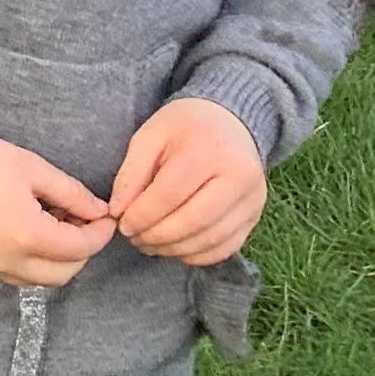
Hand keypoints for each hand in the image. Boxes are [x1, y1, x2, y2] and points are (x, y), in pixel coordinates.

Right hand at [0, 128, 116, 289]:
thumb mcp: (33, 168)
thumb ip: (72, 194)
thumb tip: (99, 211)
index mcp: (26, 234)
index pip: (81, 248)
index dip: (100, 233)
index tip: (105, 216)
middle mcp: (9, 260)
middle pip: (66, 273)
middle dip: (83, 250)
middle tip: (84, 221)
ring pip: (43, 279)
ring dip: (60, 259)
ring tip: (57, 225)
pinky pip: (20, 276)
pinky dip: (37, 262)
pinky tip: (34, 233)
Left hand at [110, 97, 266, 267]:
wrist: (230, 121)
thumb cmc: (185, 127)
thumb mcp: (151, 136)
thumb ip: (131, 173)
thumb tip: (118, 212)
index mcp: (210, 151)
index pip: (169, 195)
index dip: (141, 216)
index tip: (122, 224)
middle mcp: (240, 177)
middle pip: (193, 221)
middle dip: (156, 237)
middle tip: (133, 238)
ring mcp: (253, 199)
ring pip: (210, 239)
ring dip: (173, 249)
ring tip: (149, 244)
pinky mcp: (256, 216)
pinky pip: (226, 248)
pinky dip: (196, 255)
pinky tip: (174, 248)